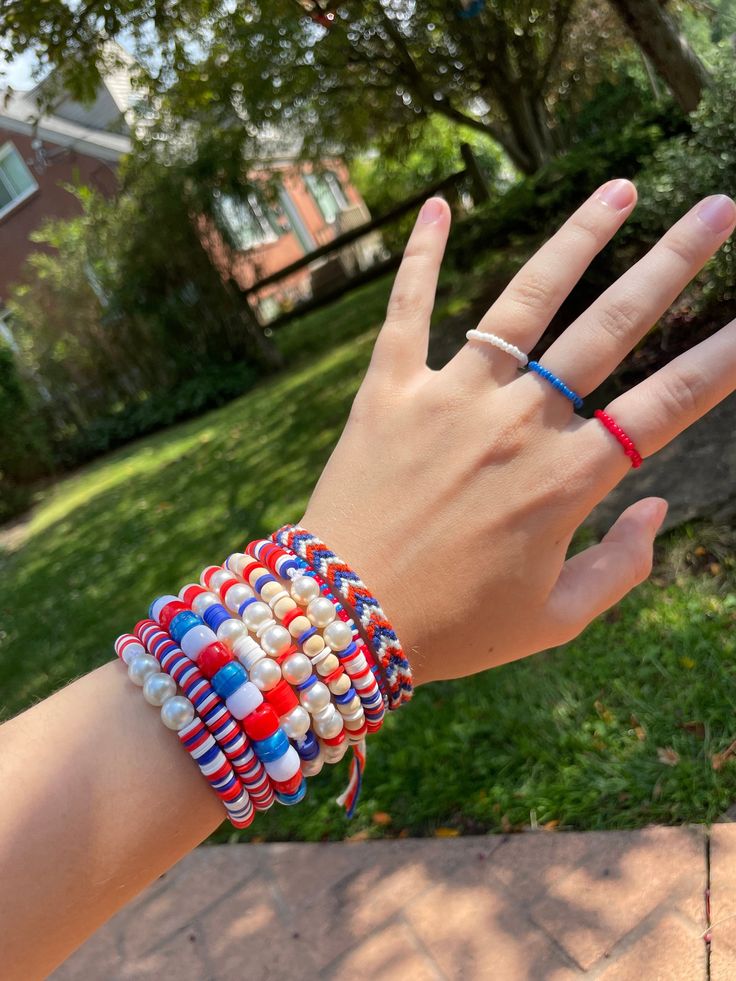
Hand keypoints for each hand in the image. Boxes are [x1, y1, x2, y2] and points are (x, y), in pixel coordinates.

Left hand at [302, 183, 735, 685]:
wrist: (340, 621)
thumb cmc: (452, 629)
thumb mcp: (555, 621)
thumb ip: (622, 566)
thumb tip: (660, 507)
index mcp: (564, 481)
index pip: (666, 404)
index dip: (722, 358)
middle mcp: (515, 425)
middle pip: (609, 328)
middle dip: (672, 264)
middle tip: (717, 211)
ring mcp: (449, 399)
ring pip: (524, 302)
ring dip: (577, 239)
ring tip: (619, 188)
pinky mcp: (387, 391)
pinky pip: (409, 310)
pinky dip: (422, 256)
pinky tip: (441, 203)